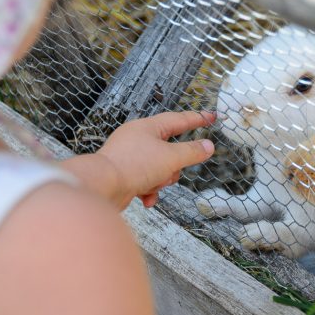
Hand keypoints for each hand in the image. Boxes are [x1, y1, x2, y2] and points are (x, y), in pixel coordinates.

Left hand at [97, 111, 215, 207]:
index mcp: (148, 127)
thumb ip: (192, 152)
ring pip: (160, 168)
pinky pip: (147, 181)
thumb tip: (208, 146)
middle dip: (174, 165)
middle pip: (170, 149)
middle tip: (171, 170)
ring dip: (161, 180)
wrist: (103, 186)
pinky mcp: (125, 174)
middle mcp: (137, 139)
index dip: (197, 118)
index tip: (211, 117)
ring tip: (153, 183)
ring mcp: (130, 157)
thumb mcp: (171, 158)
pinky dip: (150, 190)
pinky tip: (146, 197)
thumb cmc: (132, 166)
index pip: (179, 119)